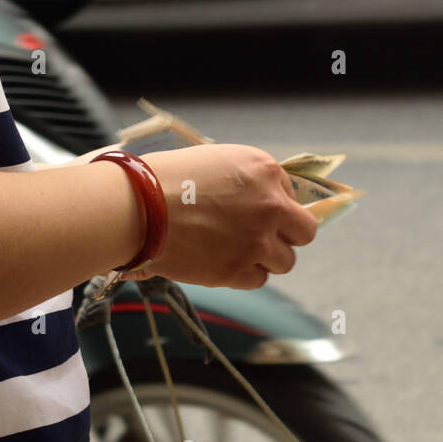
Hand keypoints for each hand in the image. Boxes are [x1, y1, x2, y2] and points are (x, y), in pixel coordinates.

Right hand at [124, 143, 317, 288]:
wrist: (138, 208)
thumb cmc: (166, 179)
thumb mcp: (216, 162)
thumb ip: (247, 182)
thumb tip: (265, 201)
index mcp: (265, 171)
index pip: (291, 194)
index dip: (274, 205)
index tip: (255, 211)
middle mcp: (270, 206)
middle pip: (304, 232)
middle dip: (286, 235)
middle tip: (263, 237)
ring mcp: (256, 242)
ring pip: (284, 261)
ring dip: (266, 258)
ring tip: (237, 250)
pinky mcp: (238, 270)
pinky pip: (258, 279)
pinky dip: (243, 274)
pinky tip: (222, 261)